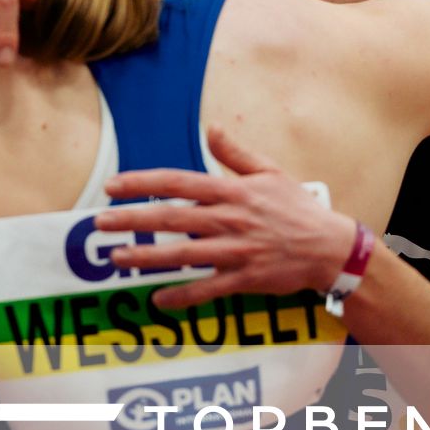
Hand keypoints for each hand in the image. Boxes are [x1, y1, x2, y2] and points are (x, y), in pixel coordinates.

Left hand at [95, 124, 355, 308]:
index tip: (113, 185)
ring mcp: (236, 251)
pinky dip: (181, 296)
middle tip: (100, 223)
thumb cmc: (298, 209)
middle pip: (172, 218)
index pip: (178, 182)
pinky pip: (206, 289)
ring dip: (146, 257)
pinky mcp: (244, 279)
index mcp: (232, 191)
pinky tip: (157, 300)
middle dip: (132, 219)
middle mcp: (229, 219)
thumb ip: (236, 153)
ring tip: (117, 258)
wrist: (330, 248)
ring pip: (183, 254)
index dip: (142, 183)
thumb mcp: (271, 172)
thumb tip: (213, 128)